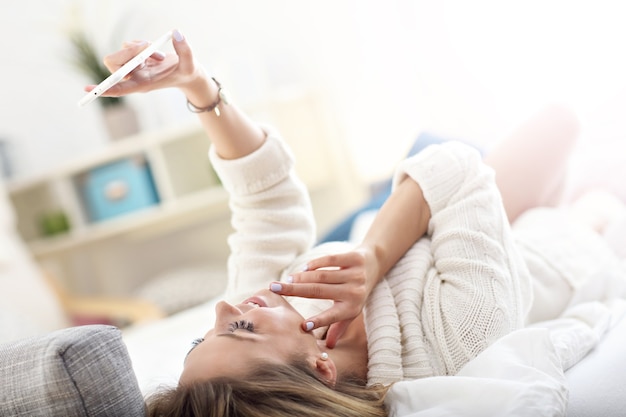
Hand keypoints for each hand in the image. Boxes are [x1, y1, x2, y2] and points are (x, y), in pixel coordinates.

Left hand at [84, 29, 205, 97]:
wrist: (188, 74)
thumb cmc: (188, 74)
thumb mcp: (190, 64)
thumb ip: (185, 50)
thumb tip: (177, 33)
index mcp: (143, 85)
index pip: (119, 88)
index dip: (104, 88)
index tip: (88, 89)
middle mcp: (134, 77)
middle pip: (113, 64)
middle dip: (128, 53)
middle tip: (148, 51)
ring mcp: (134, 68)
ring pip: (120, 53)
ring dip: (138, 48)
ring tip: (157, 56)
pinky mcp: (135, 59)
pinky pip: (127, 47)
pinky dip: (140, 45)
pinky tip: (154, 53)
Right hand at [271, 247, 380, 348]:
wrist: (375, 264)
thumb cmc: (357, 292)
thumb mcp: (351, 311)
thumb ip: (338, 327)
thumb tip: (327, 347)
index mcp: (352, 308)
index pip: (333, 317)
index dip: (319, 321)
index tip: (303, 326)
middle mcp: (354, 292)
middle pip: (319, 291)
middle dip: (294, 290)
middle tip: (274, 289)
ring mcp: (355, 274)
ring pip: (322, 276)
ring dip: (301, 278)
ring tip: (285, 280)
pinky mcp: (354, 258)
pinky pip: (331, 260)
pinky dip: (315, 264)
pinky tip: (302, 269)